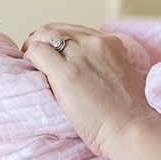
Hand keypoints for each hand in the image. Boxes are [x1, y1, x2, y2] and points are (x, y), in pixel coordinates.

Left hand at [22, 23, 160, 159]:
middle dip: (43, 39)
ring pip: (46, 35)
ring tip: (29, 60)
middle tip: (34, 53)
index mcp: (112, 43)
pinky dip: (30, 57)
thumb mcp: (123, 76)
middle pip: (58, 29)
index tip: (54, 51)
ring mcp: (81, 56)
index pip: (77, 30)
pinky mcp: (66, 72)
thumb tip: (87, 72)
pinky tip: (30, 68)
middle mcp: (96, 43)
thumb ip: (106, 66)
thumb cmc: (128, 115)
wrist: (131, 130)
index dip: (61, 39)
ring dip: (34, 46)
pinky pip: (38, 52)